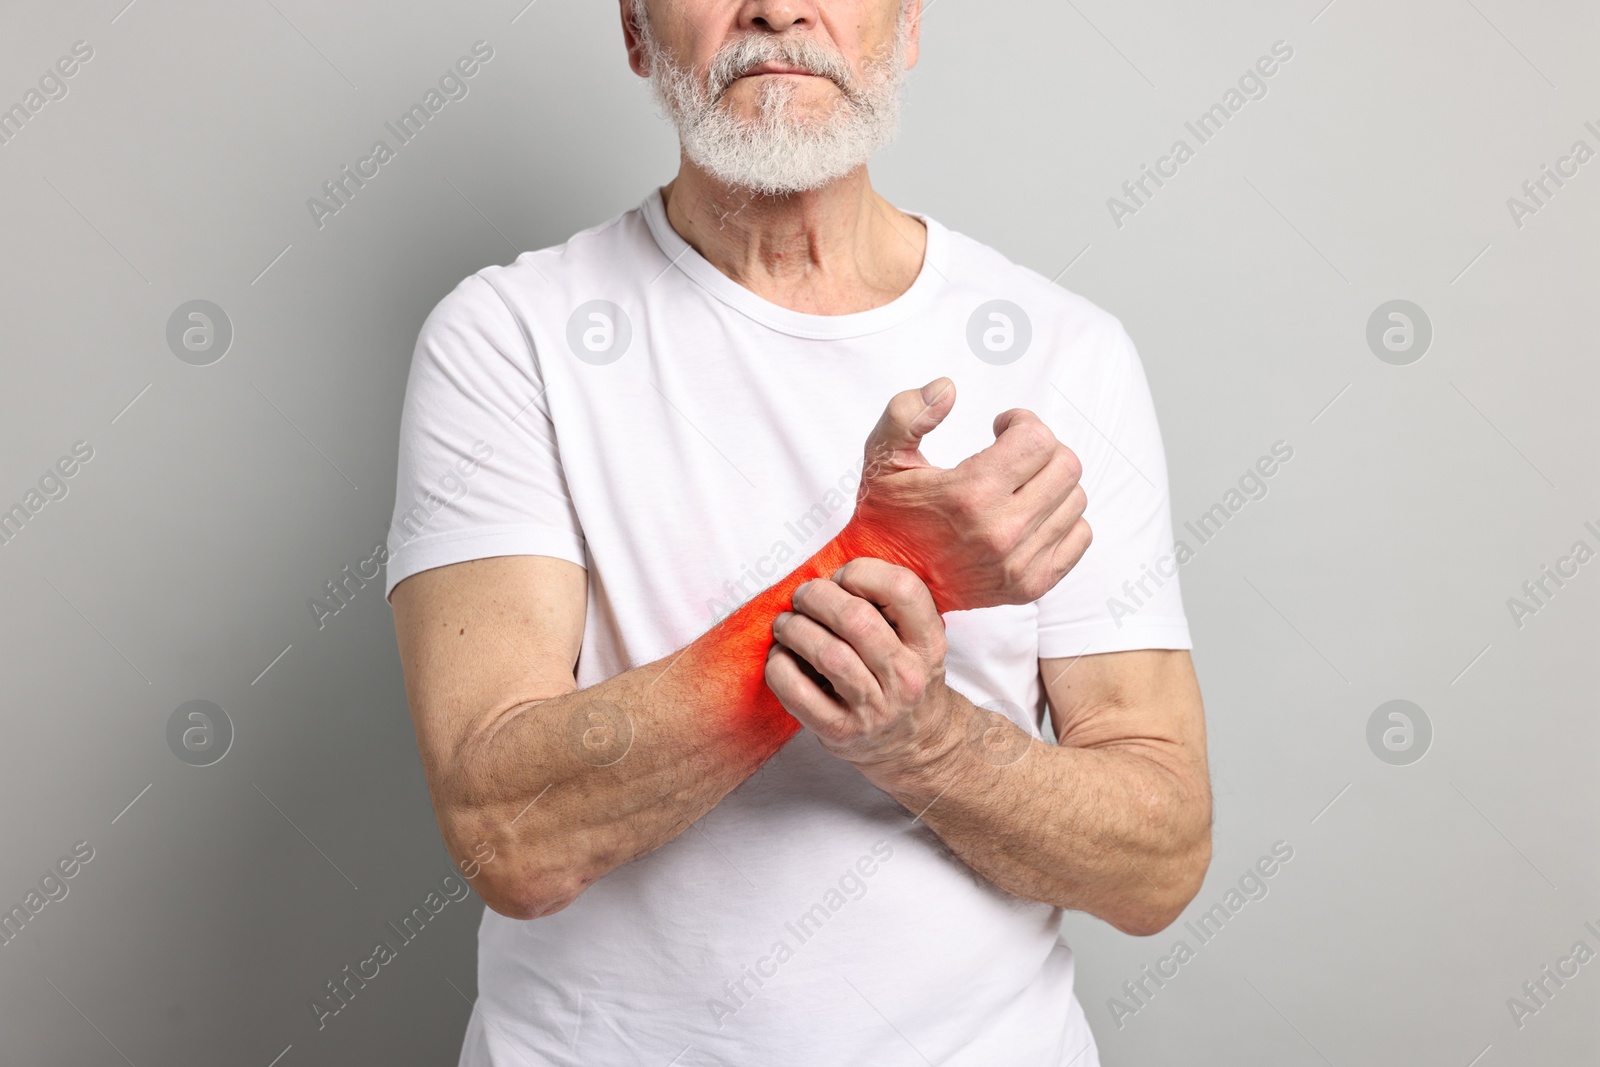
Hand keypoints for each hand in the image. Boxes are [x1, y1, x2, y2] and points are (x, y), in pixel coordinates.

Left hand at [764, 557, 960, 780]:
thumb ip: (886, 606)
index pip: (903, 589)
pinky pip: (799, 693)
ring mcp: (875, 709)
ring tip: (785, 624)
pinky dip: (779, 667)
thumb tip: (827, 571)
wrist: (915, 744)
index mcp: (928, 644)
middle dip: (817, 597)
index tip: (841, 578)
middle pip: (855, 619)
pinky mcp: (841, 731)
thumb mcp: (916, 640)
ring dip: (795, 629)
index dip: (862, 572)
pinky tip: (780, 657)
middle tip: (802, 597)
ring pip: (827, 653)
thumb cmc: (903, 678)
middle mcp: (907, 677)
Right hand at [836, 377, 1091, 613]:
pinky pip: (1081, 536)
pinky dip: (1063, 519)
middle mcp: (1001, 531)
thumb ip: (906, 413)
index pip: (1038, 439)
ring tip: (1018, 486)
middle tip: (1013, 454)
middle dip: (1041, 448)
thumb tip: (947, 388)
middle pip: (1066, 466)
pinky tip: (1030, 515)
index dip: (1021, 422)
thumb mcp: (882, 457)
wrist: (887, 582)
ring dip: (1051, 483)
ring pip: (1075, 499)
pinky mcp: (1032, 585)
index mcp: (970, 494)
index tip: (1001, 428)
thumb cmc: (888, 516)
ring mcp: (1020, 563)